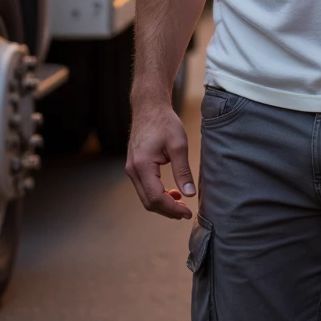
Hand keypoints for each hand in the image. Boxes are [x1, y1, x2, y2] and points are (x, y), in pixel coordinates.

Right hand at [126, 99, 195, 218]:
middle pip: (149, 202)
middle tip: (186, 212)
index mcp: (142, 165)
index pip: (156, 197)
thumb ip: (183, 171)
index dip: (172, 209)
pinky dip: (157, 194)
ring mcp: (131, 169)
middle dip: (168, 210)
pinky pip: (144, 188)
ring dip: (163, 204)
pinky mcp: (134, 167)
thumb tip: (189, 194)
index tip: (188, 212)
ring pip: (145, 197)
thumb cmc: (164, 122)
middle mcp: (132, 170)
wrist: (149, 107)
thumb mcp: (178, 145)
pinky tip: (172, 192)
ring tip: (181, 203)